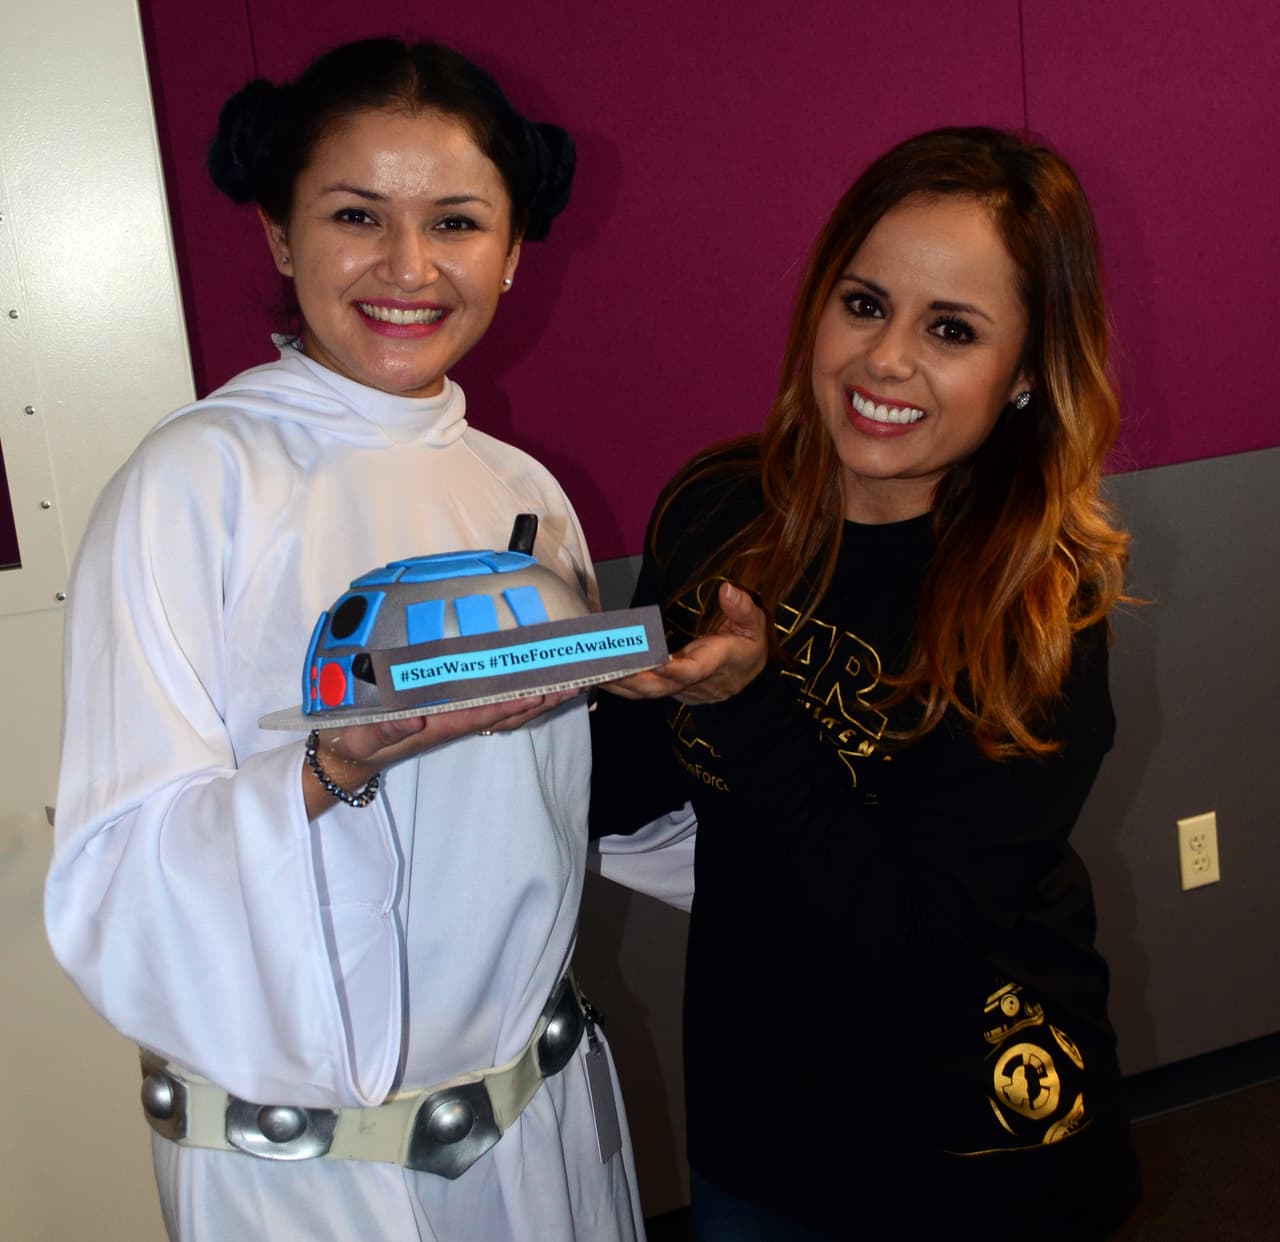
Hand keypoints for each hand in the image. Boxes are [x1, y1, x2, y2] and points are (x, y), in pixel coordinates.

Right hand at [303, 691, 577, 817]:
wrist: (346, 755)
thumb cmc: (352, 742)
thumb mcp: (361, 738)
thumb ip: (384, 729)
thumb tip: (414, 719)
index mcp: (436, 724)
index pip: (481, 713)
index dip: (511, 705)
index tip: (539, 694)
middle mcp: (451, 721)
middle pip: (503, 712)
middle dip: (537, 700)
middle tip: (574, 686)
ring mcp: (452, 719)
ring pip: (502, 709)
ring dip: (534, 699)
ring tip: (567, 686)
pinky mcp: (448, 715)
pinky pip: (488, 705)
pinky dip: (514, 697)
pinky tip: (534, 688)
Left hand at [602, 581, 766, 705]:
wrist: (746, 679)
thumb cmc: (749, 648)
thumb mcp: (755, 626)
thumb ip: (743, 610)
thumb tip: (727, 589)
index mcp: (714, 664)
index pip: (692, 671)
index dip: (675, 671)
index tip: (657, 664)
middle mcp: (691, 682)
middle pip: (658, 687)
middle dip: (630, 678)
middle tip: (603, 667)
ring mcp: (676, 690)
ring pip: (644, 691)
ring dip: (616, 682)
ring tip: (589, 669)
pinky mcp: (666, 690)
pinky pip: (639, 690)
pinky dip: (617, 683)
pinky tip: (595, 673)